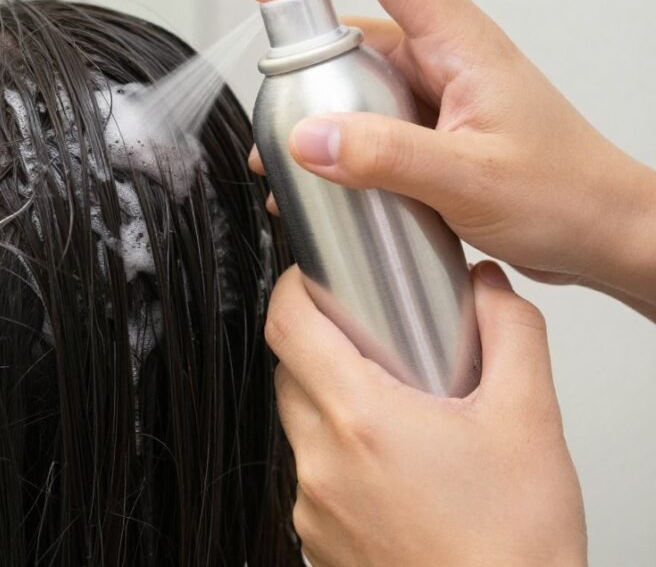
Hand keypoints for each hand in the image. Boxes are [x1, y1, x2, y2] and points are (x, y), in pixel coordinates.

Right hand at [248, 0, 655, 318]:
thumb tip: (309, 137)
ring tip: (293, 164)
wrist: (603, 236)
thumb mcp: (471, 180)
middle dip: (302, 62)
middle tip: (281, 115)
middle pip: (354, 22)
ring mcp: (434, 94)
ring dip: (316, 114)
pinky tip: (328, 188)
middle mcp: (444, 58)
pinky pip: (368, 121)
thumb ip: (387, 157)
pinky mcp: (428, 131)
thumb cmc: (567, 197)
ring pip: (355, 79)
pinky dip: (338, 147)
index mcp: (460, 43)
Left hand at [266, 261, 586, 566]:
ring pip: (302, 428)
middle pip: (291, 375)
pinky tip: (394, 471)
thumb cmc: (511, 546)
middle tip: (376, 348)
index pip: (288, 327)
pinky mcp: (316, 539)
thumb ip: (510, 335)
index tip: (311, 278)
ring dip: (334, 408)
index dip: (294, 290)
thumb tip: (488, 290)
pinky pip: (313, 477)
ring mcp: (312, 506)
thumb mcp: (530, 421)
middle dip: (324, 349)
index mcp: (360, 419)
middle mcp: (321, 463)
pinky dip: (341, 461)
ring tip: (397, 415)